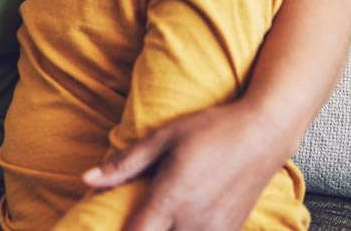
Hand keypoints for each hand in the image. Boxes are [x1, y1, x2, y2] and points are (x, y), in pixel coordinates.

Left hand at [82, 100, 289, 230]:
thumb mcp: (163, 138)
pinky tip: (179, 221)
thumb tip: (86, 180)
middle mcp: (194, 222)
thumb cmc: (210, 129)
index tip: (106, 226)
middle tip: (137, 219)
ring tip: (155, 220)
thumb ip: (124, 164)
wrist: (264, 133)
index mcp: (171, 199)